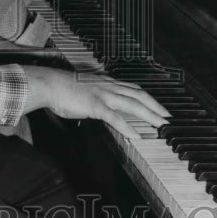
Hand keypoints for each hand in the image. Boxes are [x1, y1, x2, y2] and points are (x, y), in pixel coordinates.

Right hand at [23, 65, 170, 141]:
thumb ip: (95, 96)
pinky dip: (127, 127)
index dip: (148, 98)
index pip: (133, 89)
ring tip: (160, 125)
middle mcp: (108, 86)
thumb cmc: (61, 88)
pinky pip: (114, 117)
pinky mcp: (95, 105)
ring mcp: (102, 95)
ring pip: (132, 104)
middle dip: (155, 106)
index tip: (158, 107)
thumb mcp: (83, 89)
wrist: (48, 84)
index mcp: (106, 82)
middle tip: (168, 117)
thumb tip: (100, 105)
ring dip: (149, 115)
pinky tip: (135, 135)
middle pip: (138, 95)